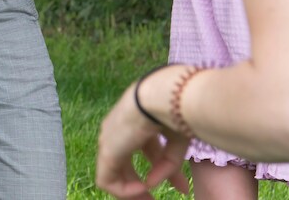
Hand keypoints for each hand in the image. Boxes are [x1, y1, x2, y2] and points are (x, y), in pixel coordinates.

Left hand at [95, 83, 189, 198]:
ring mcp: (109, 140)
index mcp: (137, 122)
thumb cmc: (175, 112)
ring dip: (130, 193)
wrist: (162, 97)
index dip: (163, 171)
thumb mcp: (178, 140)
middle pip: (126, 165)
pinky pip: (107, 180)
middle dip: (141, 186)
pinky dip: (124, 191)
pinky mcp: (106, 151)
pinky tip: (144, 189)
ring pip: (113, 173)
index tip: (181, 188)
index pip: (148, 151)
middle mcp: (119, 131)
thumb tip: (160, 184)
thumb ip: (169, 163)